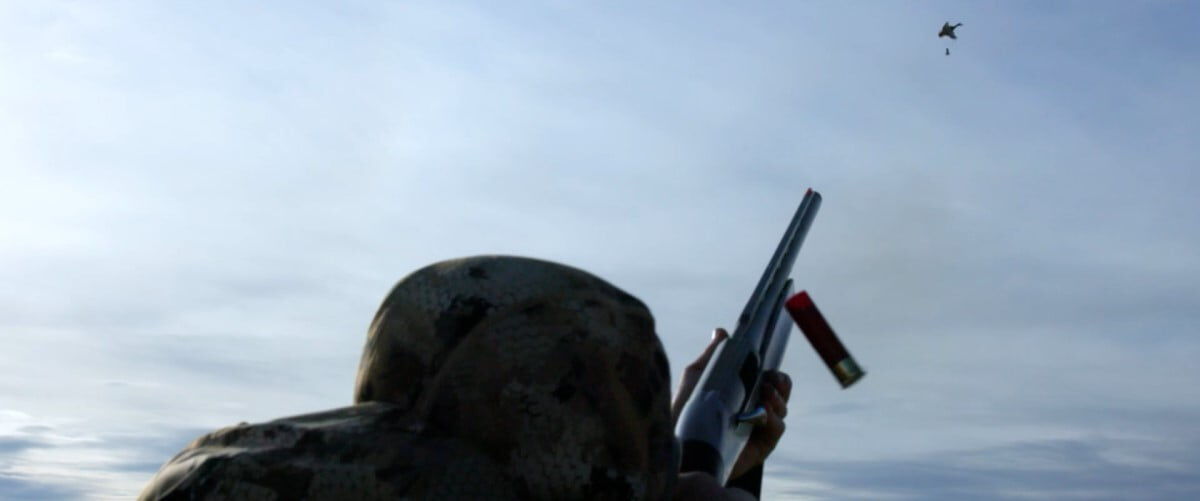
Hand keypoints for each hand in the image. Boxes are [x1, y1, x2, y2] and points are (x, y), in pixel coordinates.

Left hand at [671, 328, 792, 481]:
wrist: (679, 444)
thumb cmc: (684, 410)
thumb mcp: (697, 377)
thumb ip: (712, 355)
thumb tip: (722, 331)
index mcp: (742, 392)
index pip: (768, 378)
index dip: (774, 371)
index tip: (771, 363)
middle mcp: (754, 409)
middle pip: (781, 392)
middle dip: (781, 382)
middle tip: (770, 379)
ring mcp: (759, 428)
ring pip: (782, 408)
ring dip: (777, 398)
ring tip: (764, 393)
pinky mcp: (761, 446)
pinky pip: (778, 428)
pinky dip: (774, 418)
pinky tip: (762, 413)